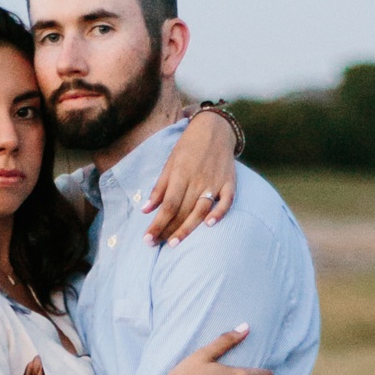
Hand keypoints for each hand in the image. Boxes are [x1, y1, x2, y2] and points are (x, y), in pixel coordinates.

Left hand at [144, 107, 237, 245]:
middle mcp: (198, 179)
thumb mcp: (170, 163)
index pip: (168, 205)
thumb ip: (159, 187)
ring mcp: (215, 181)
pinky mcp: (229, 182)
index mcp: (180, 174)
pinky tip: (209, 225)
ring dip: (188, 228)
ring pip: (201, 209)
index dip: (157, 223)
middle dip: (168, 230)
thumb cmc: (188, 147)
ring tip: (174, 243)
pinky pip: (227, 201)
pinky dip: (219, 213)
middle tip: (155, 245)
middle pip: (182, 210)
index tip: (147, 238)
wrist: (215, 129)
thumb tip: (145, 209)